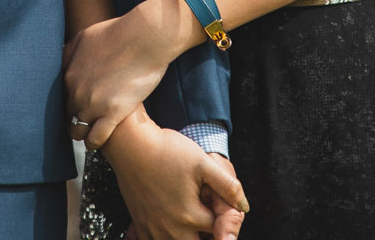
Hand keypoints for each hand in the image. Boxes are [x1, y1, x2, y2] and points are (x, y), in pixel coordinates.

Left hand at [65, 0, 193, 148]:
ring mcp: (94, 104)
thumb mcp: (85, 36)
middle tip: (84, 124)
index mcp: (69, 75)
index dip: (69, 106)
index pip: (61, 100)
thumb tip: (62, 64)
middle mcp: (77, 92)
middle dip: (74, 121)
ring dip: (83, 134)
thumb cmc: (118, 32)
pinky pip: (96, 139)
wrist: (145, 37)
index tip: (77, 108)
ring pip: (78, 131)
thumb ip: (70, 53)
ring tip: (90, 135)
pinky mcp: (113, 114)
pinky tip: (98, 142)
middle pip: (68, 117)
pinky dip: (95, 142)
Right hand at [99, 109, 249, 239]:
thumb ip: (228, 186)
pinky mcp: (140, 224)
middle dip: (206, 234)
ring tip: (189, 223)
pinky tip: (166, 228)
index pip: (217, 232)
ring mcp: (153, 229)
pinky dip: (163, 237)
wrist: (130, 144)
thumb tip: (244, 206)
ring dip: (185, 237)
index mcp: (190, 216)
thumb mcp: (202, 162)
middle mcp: (171, 228)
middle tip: (206, 221)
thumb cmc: (166, 150)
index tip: (219, 210)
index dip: (224, 222)